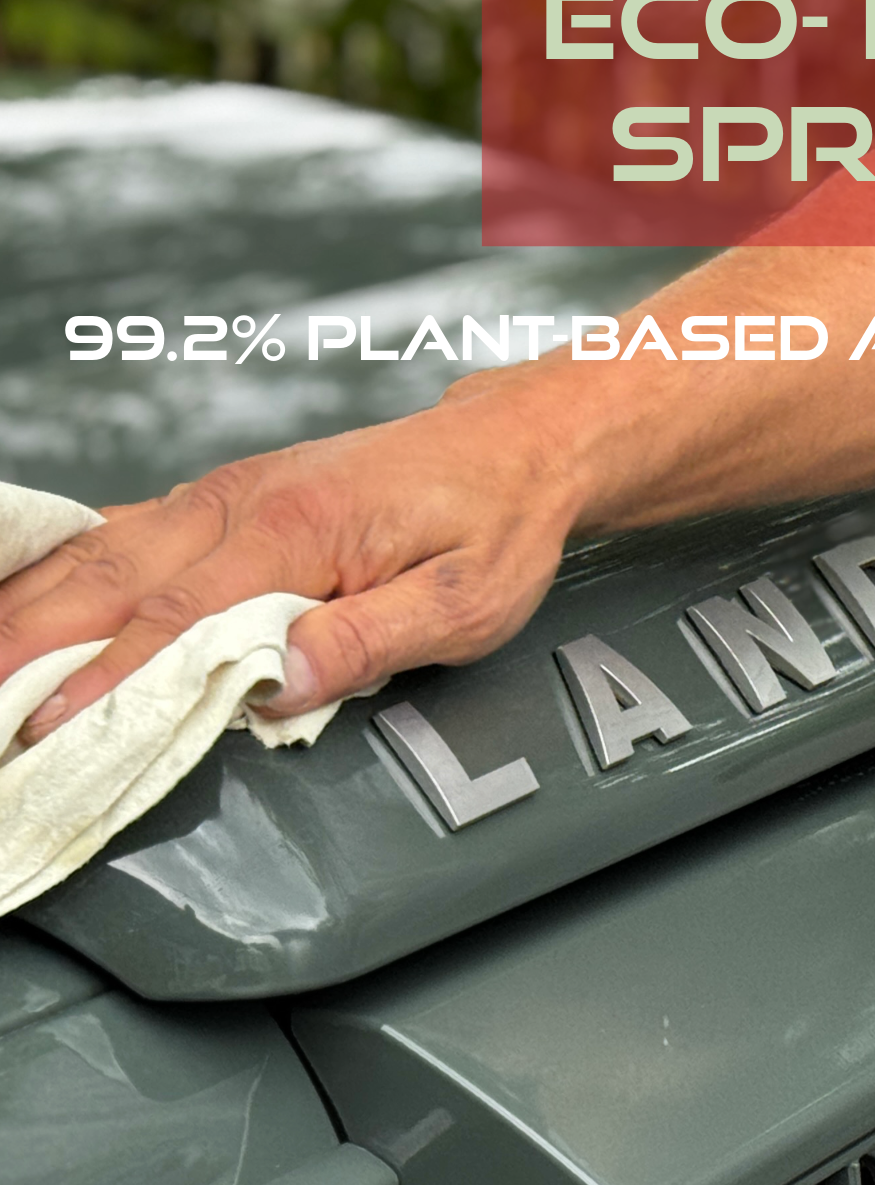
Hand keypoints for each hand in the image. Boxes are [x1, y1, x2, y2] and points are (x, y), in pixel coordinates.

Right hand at [0, 365, 586, 744]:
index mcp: (294, 528)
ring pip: (95, 555)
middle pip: (105, 582)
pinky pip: (117, 535)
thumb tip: (281, 684)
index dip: (104, 685)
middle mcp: (238, 502)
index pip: (175, 620)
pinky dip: (55, 572)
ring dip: (23, 613)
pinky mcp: (221, 502)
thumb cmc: (497, 524)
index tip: (45, 737)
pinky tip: (17, 606)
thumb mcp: (467, 600)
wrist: (515, 447)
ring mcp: (221, 496)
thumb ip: (371, 638)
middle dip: (25, 651)